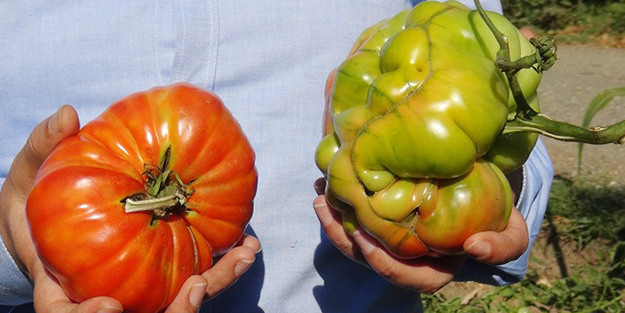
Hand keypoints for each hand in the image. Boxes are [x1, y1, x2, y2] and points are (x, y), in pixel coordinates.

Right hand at [0, 105, 259, 311]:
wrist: (52, 214)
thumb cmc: (34, 197)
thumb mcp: (30, 173)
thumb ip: (44, 146)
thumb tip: (67, 114)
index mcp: (63, 282)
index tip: (110, 305)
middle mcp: (105, 292)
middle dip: (175, 310)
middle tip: (199, 284)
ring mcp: (138, 286)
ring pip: (178, 302)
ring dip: (214, 282)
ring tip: (245, 252)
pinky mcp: (163, 272)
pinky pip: (194, 277)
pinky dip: (222, 266)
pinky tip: (246, 244)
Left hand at [313, 178, 528, 293]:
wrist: (486, 198)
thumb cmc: (496, 222)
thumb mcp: (510, 235)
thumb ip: (501, 246)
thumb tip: (474, 247)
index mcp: (432, 271)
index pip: (404, 276)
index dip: (383, 263)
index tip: (365, 238)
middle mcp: (407, 261)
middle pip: (368, 259)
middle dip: (342, 238)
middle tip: (327, 207)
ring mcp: (391, 242)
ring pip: (354, 241)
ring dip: (333, 220)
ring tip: (319, 195)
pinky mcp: (381, 222)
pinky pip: (355, 218)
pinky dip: (339, 204)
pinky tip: (325, 184)